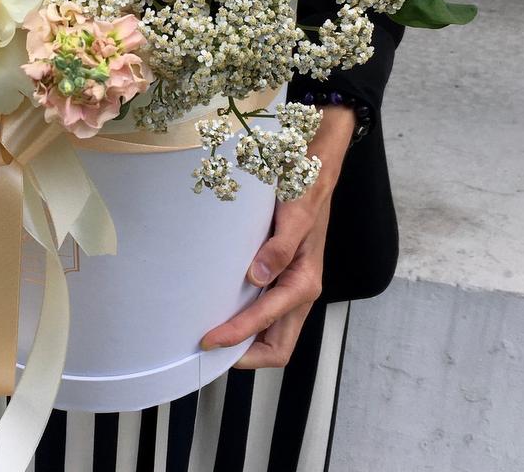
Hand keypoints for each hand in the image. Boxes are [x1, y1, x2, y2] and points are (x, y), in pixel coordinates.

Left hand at [200, 106, 355, 367]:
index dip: (238, 339)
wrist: (316, 167)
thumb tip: (257, 277)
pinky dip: (247, 319)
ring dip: (245, 340)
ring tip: (212, 335)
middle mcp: (301, 289)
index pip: (269, 328)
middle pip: (276, 346)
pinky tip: (224, 307)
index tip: (208, 339)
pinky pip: (267, 310)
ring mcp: (292, 284)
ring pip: (272, 332)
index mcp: (305, 281)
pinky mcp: (283, 274)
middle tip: (207, 349)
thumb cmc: (306, 188)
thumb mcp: (296, 213)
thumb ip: (280, 246)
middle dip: (244, 355)